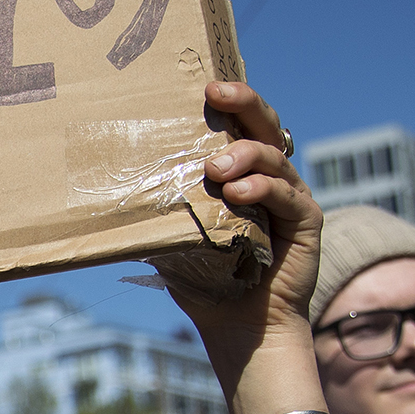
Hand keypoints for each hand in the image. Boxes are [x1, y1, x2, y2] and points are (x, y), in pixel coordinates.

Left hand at [158, 83, 320, 380]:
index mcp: (243, 173)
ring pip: (274, 156)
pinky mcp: (308, 222)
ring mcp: (292, 197)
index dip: (230, 100)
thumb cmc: (206, 282)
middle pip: (265, 126)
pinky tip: (239, 193)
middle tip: (215, 94)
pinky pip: (287, 195)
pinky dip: (263, 188)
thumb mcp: (176, 237)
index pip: (240, 125)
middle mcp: (272, 177)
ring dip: (244, 155)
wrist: (241, 328)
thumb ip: (162, 207)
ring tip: (215, 168)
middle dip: (244, 103)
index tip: (204, 85)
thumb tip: (106, 186)